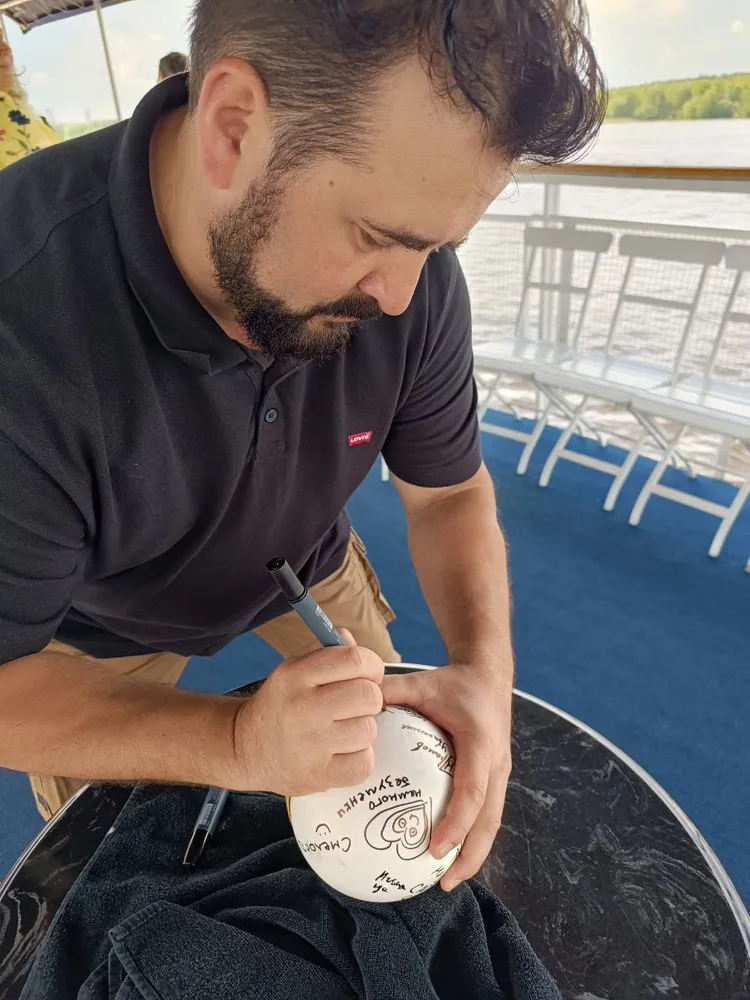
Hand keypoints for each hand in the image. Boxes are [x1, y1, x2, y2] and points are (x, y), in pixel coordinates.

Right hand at [229, 632, 384, 795]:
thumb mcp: (295, 669)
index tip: (367, 674)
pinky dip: (359, 758)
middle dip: (368, 698)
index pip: (354, 659)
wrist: (245, 747)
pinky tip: (341, 752)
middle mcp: (301, 707)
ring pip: (368, 730)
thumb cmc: (281, 704)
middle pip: (368, 695)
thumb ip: (330, 652)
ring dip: (361, 730)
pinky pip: (364, 763)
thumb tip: (361, 650)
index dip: (371, 665)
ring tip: (342, 731)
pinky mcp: (317, 775)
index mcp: (295, 674)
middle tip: (353, 705)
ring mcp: (309, 745)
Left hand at [381, 663, 511, 890]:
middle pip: (489, 820)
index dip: (457, 823)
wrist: (489, 675)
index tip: (435, 848)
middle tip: (444, 882)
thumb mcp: (424, 682)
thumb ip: (393, 692)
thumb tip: (359, 706)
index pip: (472, 791)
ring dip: (473, 853)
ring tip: (447, 880)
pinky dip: (471, 836)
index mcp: (481, 744)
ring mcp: (500, 773)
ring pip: (492, 822)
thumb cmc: (454, 683)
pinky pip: (487, 813)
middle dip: (470, 855)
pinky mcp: (496, 777)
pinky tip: (447, 854)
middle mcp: (496, 763)